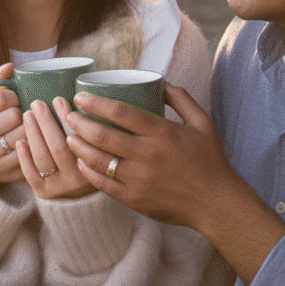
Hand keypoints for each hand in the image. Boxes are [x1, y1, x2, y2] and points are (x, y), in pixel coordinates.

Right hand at [0, 63, 24, 184]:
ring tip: (28, 125)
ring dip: (31, 128)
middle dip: (22, 112)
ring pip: (23, 134)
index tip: (16, 99)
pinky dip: (32, 144)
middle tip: (23, 114)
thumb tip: (11, 66)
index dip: (15, 96)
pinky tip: (30, 140)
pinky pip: (27, 152)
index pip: (1, 97)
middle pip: (13, 116)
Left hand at [16, 98, 94, 198]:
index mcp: (95, 164)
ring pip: (43, 158)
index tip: (58, 99)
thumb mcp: (96, 143)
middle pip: (59, 147)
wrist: (81, 191)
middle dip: (46, 122)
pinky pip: (31, 174)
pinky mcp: (44, 192)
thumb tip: (76, 95)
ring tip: (27, 115)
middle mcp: (79, 179)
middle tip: (38, 104)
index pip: (80, 138)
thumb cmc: (89, 155)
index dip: (67, 118)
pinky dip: (24, 156)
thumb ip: (89, 124)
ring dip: (33, 134)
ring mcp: (60, 187)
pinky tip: (20, 141)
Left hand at [65, 82, 244, 227]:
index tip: (80, 96)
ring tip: (68, 137)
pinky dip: (88, 172)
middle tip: (68, 115)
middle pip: (103, 135)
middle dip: (79, 123)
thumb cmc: (210, 161)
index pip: (121, 112)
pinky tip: (81, 162)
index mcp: (163, 133)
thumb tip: (161, 82)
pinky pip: (103, 185)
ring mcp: (139, 180)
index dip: (96, 102)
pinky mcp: (135, 200)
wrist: (216, 203)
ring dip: (78, 146)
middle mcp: (148, 156)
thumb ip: (182, 99)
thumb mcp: (203, 123)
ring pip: (98, 161)